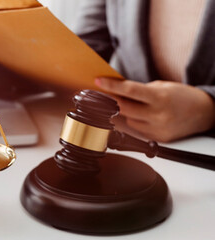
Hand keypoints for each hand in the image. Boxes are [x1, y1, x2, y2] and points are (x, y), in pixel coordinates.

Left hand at [96, 77, 214, 141]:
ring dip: (125, 113)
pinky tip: (143, 116)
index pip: (130, 90)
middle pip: (123, 108)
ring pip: (127, 121)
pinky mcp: (158, 139)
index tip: (99, 81)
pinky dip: (135, 122)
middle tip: (102, 94)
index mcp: (160, 97)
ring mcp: (158, 129)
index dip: (111, 86)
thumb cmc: (183, 96)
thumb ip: (139, 90)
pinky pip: (137, 130)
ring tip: (134, 106)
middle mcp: (159, 115)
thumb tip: (115, 91)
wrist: (205, 113)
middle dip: (111, 100)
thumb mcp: (162, 87)